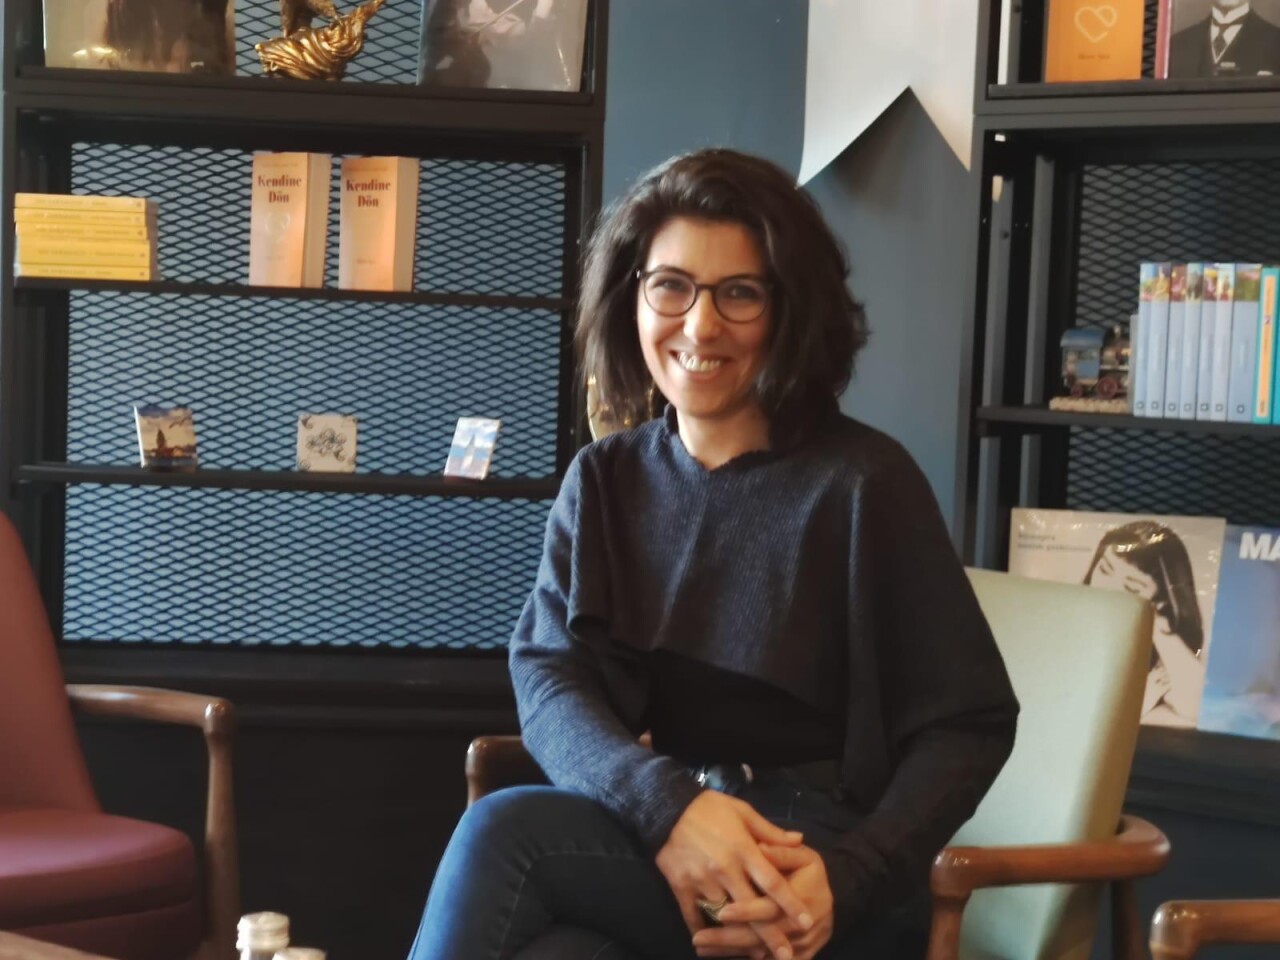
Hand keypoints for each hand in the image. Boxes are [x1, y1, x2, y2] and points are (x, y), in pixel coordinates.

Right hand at [655, 791, 810, 959]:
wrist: (665, 809)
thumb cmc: (709, 808)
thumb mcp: (743, 811)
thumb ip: (771, 832)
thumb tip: (800, 840)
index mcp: (744, 850)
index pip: (773, 882)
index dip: (791, 904)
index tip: (807, 923)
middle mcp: (726, 870)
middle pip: (752, 908)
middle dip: (770, 934)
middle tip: (786, 956)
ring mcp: (702, 881)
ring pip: (724, 916)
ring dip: (738, 936)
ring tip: (755, 954)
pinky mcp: (681, 887)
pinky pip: (693, 915)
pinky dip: (703, 930)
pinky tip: (713, 941)